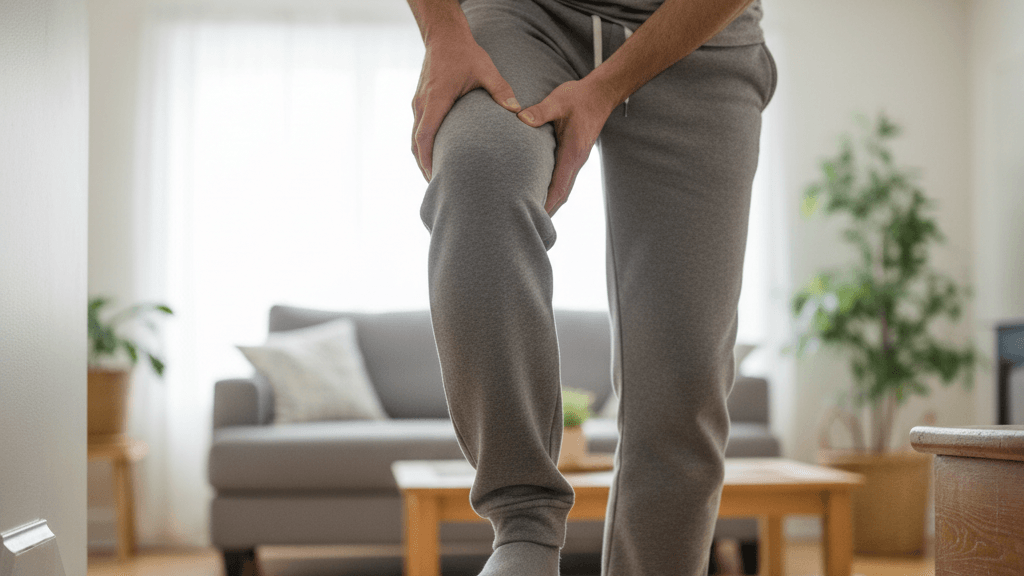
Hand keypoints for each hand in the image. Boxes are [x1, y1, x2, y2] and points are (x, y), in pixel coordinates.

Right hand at [411, 31, 520, 181]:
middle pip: (416, 144)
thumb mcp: (486, 70)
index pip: (424, 137)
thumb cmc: (465, 53)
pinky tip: (437, 157)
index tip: (434, 178)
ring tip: (438, 178)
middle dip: (425, 167)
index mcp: (435, 100)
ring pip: (415, 139)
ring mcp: (419, 104)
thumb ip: (501, 90)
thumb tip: (518, 111)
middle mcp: (422, 105)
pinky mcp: (421, 103)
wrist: (444, 36)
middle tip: (439, 187)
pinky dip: (424, 147)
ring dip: (424, 159)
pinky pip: (419, 130)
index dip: (427, 160)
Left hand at [516, 79, 617, 215]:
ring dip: (551, 202)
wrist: (600, 94)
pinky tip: (541, 192)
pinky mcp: (573, 155)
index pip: (559, 185)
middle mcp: (576, 160)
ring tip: (533, 215)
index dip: (548, 203)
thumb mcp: (558, 101)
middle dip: (548, 209)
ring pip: (563, 187)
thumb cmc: (579, 98)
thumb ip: (540, 111)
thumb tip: (521, 118)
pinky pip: (563, 178)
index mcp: (572, 153)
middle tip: (530, 224)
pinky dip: (553, 190)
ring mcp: (576, 159)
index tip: (537, 218)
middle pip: (562, 193)